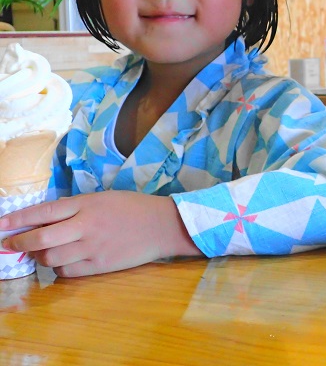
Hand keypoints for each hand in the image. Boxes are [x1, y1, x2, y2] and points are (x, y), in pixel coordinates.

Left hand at [0, 191, 200, 276]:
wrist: (163, 225)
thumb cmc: (134, 208)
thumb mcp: (104, 199)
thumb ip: (76, 208)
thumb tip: (46, 219)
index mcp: (87, 204)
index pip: (44, 212)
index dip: (18, 219)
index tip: (0, 225)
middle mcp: (86, 226)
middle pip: (41, 238)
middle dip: (21, 243)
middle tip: (11, 245)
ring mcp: (93, 247)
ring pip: (52, 258)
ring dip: (41, 257)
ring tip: (42, 253)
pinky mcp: (101, 265)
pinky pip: (68, 272)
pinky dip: (60, 269)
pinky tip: (64, 263)